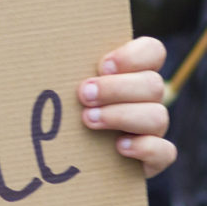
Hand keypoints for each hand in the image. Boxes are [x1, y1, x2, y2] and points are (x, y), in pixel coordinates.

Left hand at [79, 38, 174, 178]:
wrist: (73, 165)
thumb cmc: (66, 111)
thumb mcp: (66, 85)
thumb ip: (66, 64)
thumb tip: (42, 40)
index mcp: (133, 73)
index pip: (153, 52)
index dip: (133, 56)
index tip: (102, 66)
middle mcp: (148, 99)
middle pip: (153, 84)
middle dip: (116, 89)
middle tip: (84, 94)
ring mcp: (153, 130)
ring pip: (158, 116)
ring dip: (121, 116)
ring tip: (88, 120)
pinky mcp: (154, 159)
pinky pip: (165, 152)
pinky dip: (143, 148)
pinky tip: (118, 147)